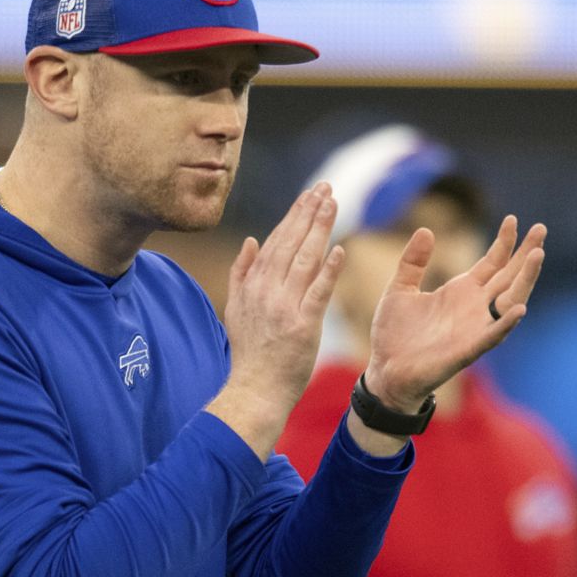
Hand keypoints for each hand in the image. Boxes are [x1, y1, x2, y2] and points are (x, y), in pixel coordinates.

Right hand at [209, 182, 344, 457]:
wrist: (254, 389)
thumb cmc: (249, 352)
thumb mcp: (236, 309)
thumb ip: (241, 273)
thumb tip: (251, 240)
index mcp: (252, 285)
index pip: (276, 241)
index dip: (294, 215)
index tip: (309, 194)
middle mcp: (266, 291)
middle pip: (291, 243)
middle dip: (309, 212)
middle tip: (326, 187)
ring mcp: (284, 308)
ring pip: (305, 260)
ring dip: (320, 229)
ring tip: (334, 204)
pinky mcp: (303, 326)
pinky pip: (317, 293)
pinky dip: (328, 271)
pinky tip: (340, 250)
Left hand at [363, 216, 545, 411]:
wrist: (385, 370)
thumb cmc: (395, 334)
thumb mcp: (399, 289)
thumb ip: (413, 262)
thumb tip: (426, 229)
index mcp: (460, 291)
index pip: (492, 263)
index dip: (504, 242)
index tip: (513, 219)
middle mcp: (474, 308)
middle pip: (509, 276)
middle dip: (526, 254)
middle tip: (541, 228)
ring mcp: (474, 328)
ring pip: (510, 301)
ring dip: (525, 280)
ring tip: (537, 256)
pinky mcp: (467, 350)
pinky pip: (492, 336)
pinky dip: (506, 323)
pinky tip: (520, 308)